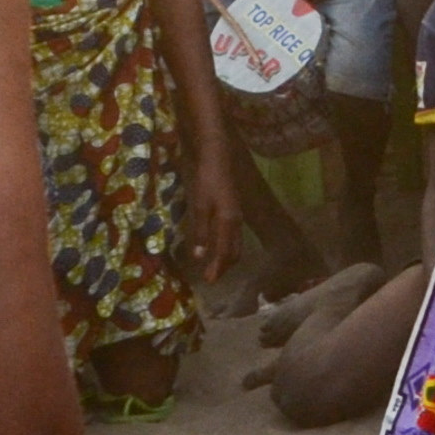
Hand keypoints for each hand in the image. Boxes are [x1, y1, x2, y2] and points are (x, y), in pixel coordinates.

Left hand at [189, 146, 240, 282]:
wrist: (216, 153)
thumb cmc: (206, 178)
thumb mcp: (199, 205)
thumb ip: (200, 231)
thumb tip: (199, 256)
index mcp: (229, 222)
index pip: (225, 252)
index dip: (218, 268)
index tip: (209, 281)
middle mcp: (236, 221)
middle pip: (234, 250)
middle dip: (225, 265)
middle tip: (212, 276)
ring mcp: (236, 213)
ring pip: (235, 241)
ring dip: (226, 255)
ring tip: (215, 263)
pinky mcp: (232, 207)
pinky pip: (232, 232)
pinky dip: (225, 243)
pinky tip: (215, 241)